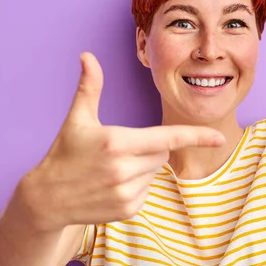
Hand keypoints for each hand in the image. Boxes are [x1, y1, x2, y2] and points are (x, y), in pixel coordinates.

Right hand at [20, 53, 224, 230]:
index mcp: (117, 143)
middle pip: (162, 153)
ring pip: (156, 172)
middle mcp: (124, 170)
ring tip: (112, 169)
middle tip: (121, 149)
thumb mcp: (77, 119)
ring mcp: (126, 193)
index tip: (218, 138)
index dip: (195, 137)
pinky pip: (147, 191)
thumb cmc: (65, 153)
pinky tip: (112, 185)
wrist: (47, 198)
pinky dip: (137, 186)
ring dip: (143, 167)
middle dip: (150, 147)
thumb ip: (89, 86)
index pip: (166, 138)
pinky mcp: (127, 210)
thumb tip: (87, 55)